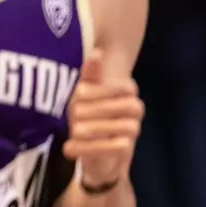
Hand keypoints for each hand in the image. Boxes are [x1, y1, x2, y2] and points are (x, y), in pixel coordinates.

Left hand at [63, 49, 142, 188]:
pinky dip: (90, 148)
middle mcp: (135, 111)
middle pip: (125, 106)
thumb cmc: (86, 116)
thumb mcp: (82, 95)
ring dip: (93, 129)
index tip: (79, 92)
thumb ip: (90, 76)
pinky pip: (115, 147)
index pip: (125, 86)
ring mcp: (134, 132)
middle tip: (73, 114)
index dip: (102, 89)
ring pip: (121, 127)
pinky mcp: (126, 152)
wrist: (89, 153)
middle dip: (96, 109)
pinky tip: (70, 147)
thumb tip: (97, 53)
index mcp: (127, 93)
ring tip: (74, 131)